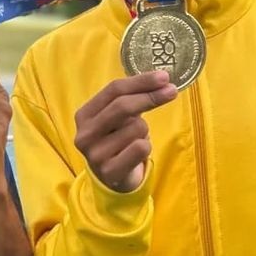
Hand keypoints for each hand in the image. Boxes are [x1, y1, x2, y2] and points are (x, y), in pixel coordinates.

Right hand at [74, 71, 176, 192]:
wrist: (112, 178)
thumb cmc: (117, 141)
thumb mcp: (118, 118)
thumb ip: (132, 98)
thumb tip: (162, 81)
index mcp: (84, 115)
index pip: (113, 90)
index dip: (140, 81)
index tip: (164, 77)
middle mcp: (85, 134)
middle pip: (122, 106)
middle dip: (150, 96)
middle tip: (171, 91)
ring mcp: (95, 155)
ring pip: (136, 128)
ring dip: (144, 131)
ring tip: (135, 140)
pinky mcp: (109, 171)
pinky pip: (141, 148)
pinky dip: (145, 147)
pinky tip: (136, 153)